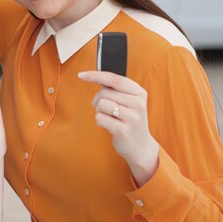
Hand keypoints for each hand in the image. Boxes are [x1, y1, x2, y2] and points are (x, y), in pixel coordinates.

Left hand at [78, 70, 158, 185]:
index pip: (114, 79)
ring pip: (101, 104)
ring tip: (110, 118)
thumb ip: (116, 88)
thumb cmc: (129, 119)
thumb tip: (94, 76)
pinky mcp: (123, 130)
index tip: (81, 75)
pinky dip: (100, 122)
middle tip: (106, 109)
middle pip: (104, 92)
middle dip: (98, 100)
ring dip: (100, 111)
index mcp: (139, 92)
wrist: (140, 146)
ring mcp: (132, 117)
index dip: (96, 75)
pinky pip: (100, 118)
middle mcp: (138, 103)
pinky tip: (110, 126)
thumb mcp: (129, 101)